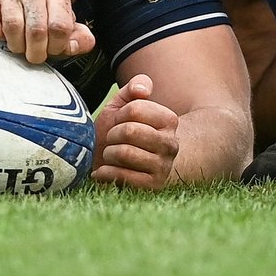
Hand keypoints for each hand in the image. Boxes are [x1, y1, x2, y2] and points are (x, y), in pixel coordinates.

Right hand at [0, 0, 94, 63]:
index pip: (60, 28)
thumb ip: (78, 40)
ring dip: (14, 46)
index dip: (55, 48)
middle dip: (34, 52)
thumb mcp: (60, 35)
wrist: (0, 15)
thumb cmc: (35, 28)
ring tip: (16, 45)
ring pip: (13, 27)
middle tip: (32, 55)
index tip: (50, 50)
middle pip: (37, 31)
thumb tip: (74, 45)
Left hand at [91, 74, 178, 190]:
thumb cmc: (120, 132)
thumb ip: (134, 88)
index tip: (119, 122)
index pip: (135, 109)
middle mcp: (171, 144)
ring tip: (110, 155)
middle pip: (129, 131)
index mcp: (169, 120)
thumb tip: (143, 89)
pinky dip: (105, 172)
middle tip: (112, 140)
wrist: (126, 165)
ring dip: (109, 154)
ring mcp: (164, 167)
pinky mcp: (152, 187)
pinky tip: (104, 171)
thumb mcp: (123, 106)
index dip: (119, 114)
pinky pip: (122, 176)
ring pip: (124, 153)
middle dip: (112, 134)